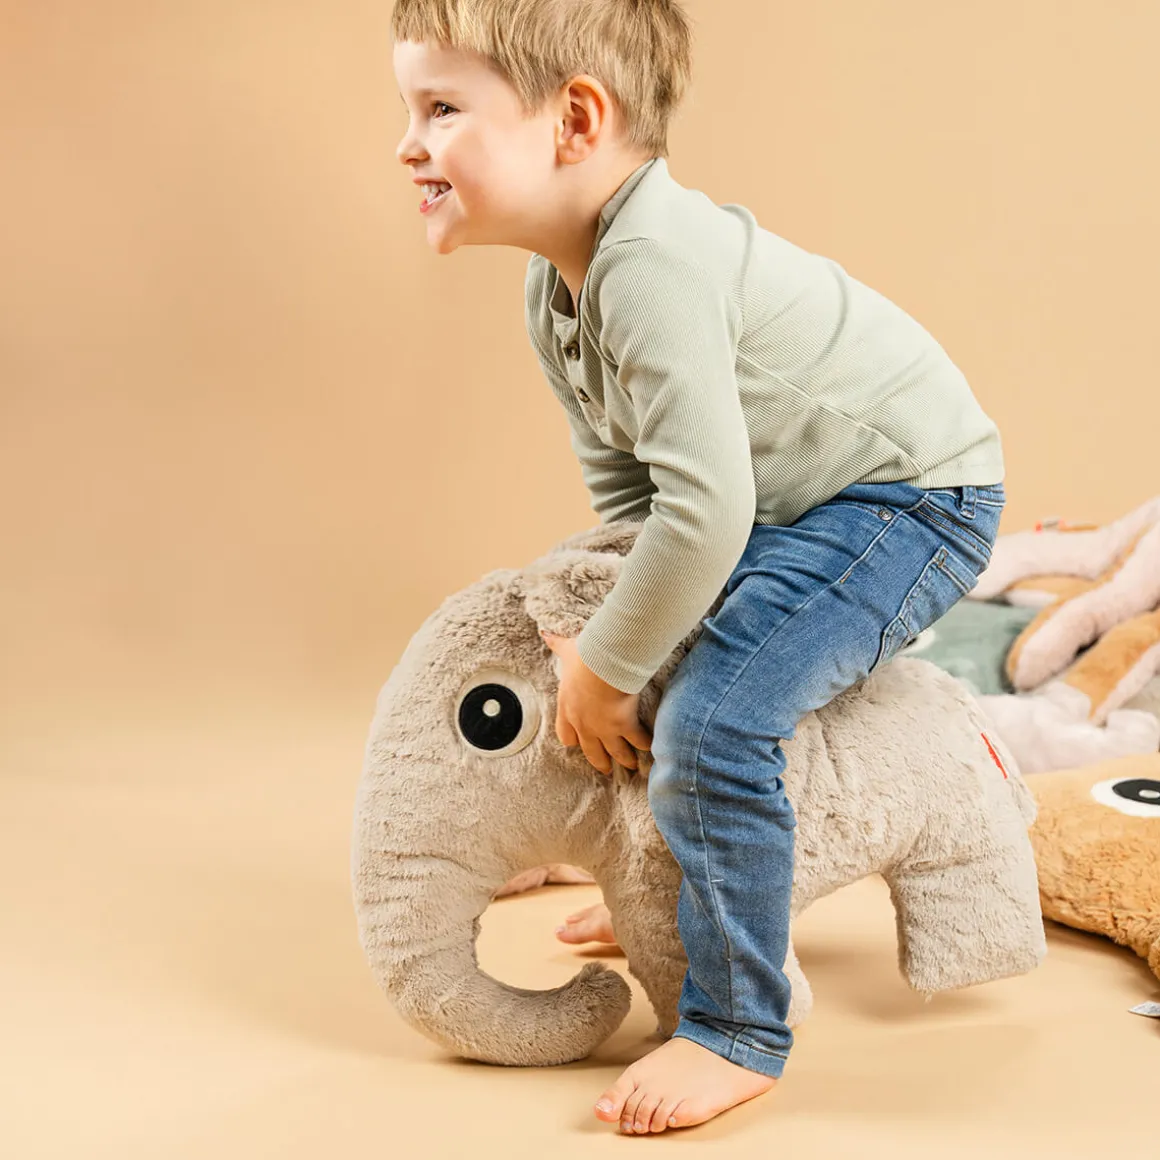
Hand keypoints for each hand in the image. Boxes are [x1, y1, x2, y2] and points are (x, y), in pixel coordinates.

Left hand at [541, 630, 652, 775]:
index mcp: (567, 707)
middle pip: (591, 752)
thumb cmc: (585, 656)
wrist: (603, 663)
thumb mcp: (566, 650)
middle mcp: (584, 723)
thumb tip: (545, 633)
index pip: (566, 735)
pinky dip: (644, 745)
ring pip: (615, 753)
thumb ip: (556, 644)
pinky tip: (650, 748)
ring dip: (624, 760)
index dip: (574, 740)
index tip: (579, 743)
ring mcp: (603, 728)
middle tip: (606, 769)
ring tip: (631, 766)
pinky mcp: (623, 726)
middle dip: (599, 761)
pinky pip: (636, 741)